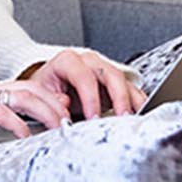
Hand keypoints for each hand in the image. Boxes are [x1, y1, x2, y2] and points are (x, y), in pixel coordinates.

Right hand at [0, 79, 70, 138]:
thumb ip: (6, 113)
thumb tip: (30, 123)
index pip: (31, 85)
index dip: (51, 95)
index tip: (66, 107)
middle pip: (33, 88)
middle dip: (54, 103)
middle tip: (67, 119)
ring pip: (24, 97)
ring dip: (45, 111)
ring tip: (57, 126)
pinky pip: (3, 114)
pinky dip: (19, 125)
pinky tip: (27, 136)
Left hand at [26, 49, 147, 121]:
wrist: (48, 90)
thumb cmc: (44, 92)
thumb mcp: (40, 95)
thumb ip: (50, 99)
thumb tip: (65, 104)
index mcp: (67, 62)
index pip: (83, 76)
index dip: (90, 98)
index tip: (93, 118)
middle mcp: (88, 62)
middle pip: (110, 74)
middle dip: (118, 98)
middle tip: (120, 119)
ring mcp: (103, 71)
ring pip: (124, 81)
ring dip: (132, 101)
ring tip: (134, 120)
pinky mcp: (114, 84)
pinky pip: (131, 90)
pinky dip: (137, 103)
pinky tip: (140, 115)